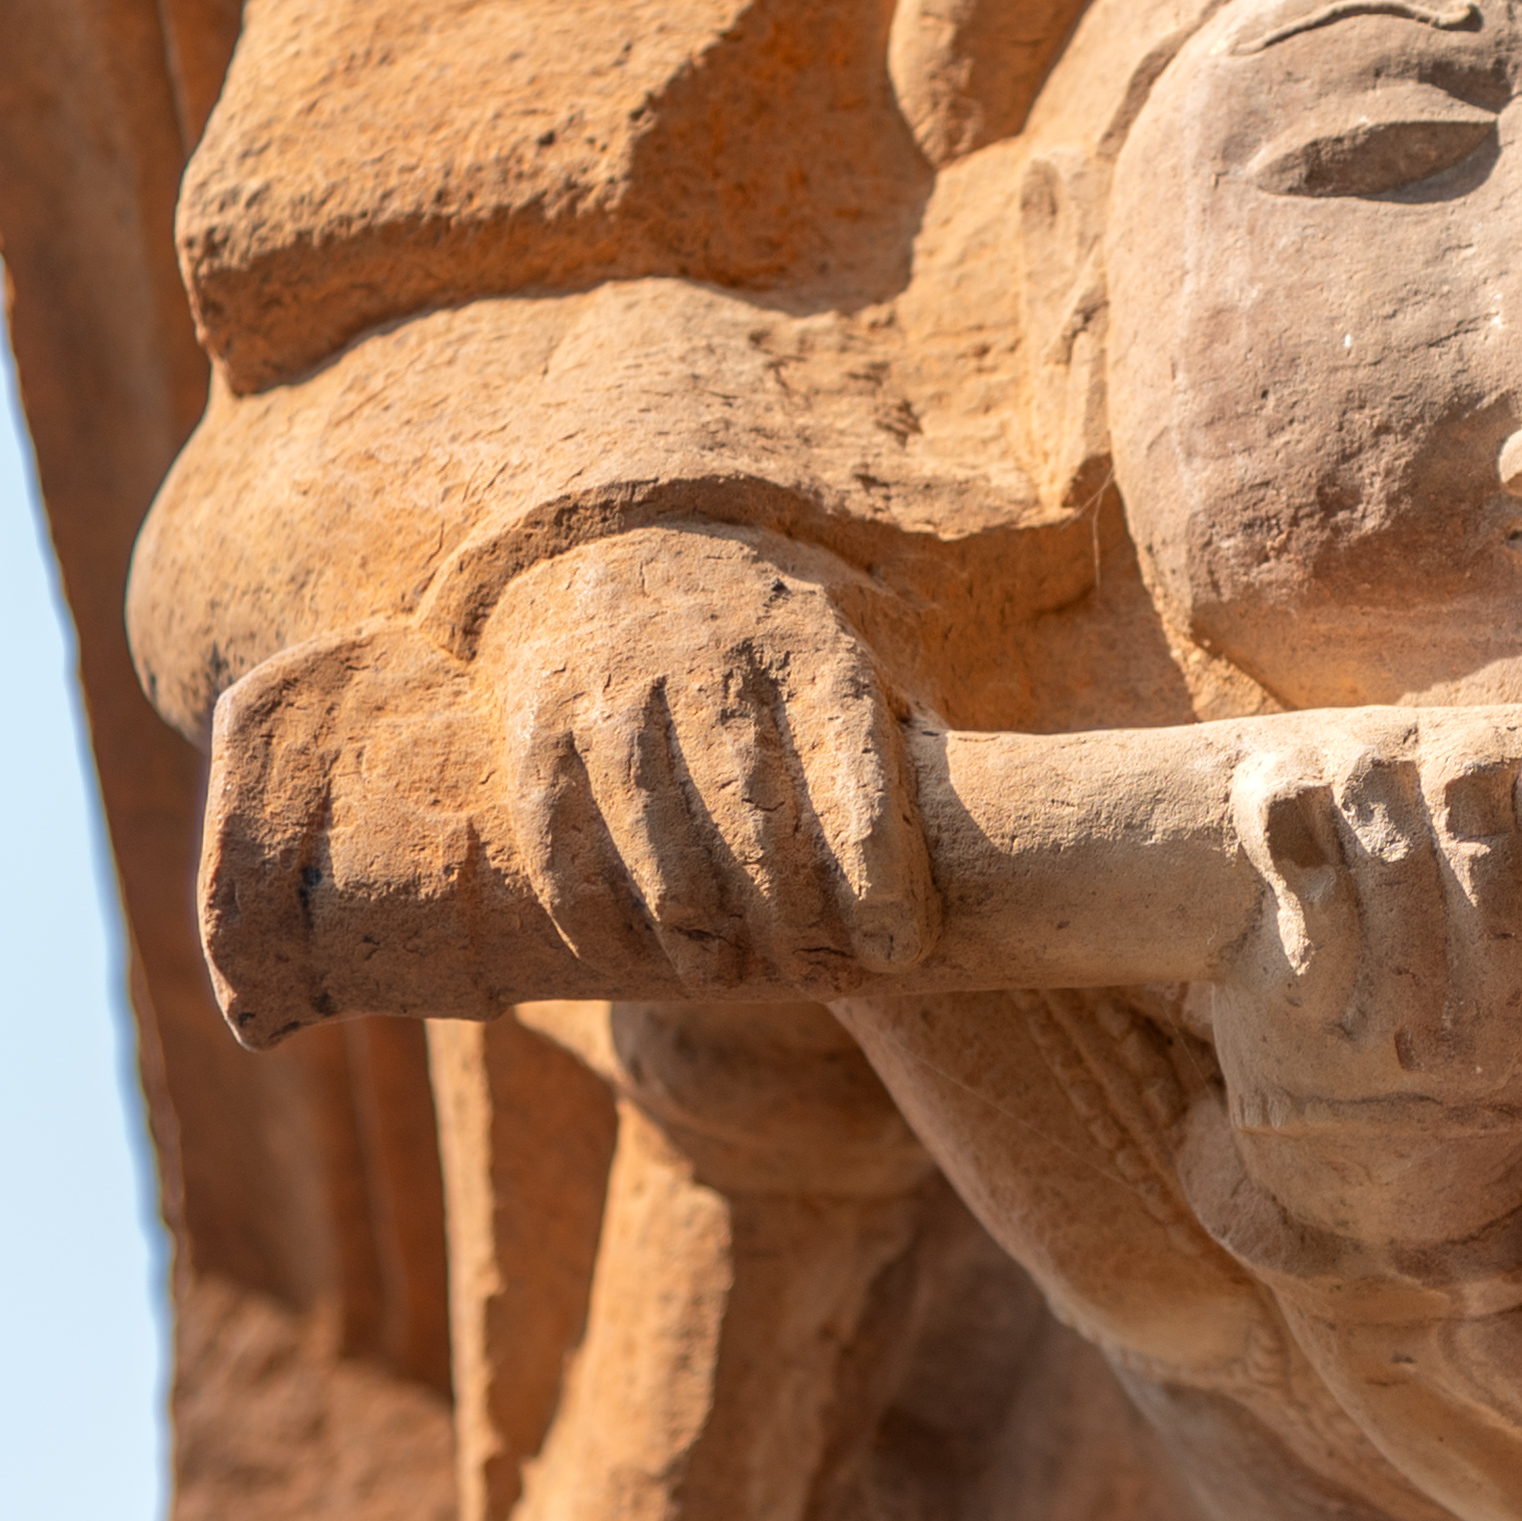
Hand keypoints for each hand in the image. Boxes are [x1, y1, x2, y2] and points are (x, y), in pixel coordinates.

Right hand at [479, 527, 935, 995]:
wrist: (616, 542)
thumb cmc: (768, 643)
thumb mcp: (850, 661)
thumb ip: (902, 753)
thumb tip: (981, 871)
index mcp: (811, 651)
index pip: (855, 774)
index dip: (878, 877)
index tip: (895, 952)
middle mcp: (711, 664)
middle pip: (757, 827)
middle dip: (797, 924)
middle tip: (822, 978)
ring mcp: (617, 694)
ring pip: (660, 847)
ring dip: (700, 937)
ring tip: (729, 978)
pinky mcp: (541, 727)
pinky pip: (564, 850)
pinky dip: (602, 920)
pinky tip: (638, 955)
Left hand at [1202, 711, 1521, 1261]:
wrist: (1332, 1113)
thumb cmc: (1466, 1017)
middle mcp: (1479, 1058)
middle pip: (1491, 901)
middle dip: (1481, 810)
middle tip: (1468, 759)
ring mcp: (1386, 1039)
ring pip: (1395, 889)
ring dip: (1384, 804)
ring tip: (1375, 757)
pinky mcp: (1302, 1017)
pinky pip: (1307, 918)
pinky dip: (1295, 840)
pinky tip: (1294, 790)